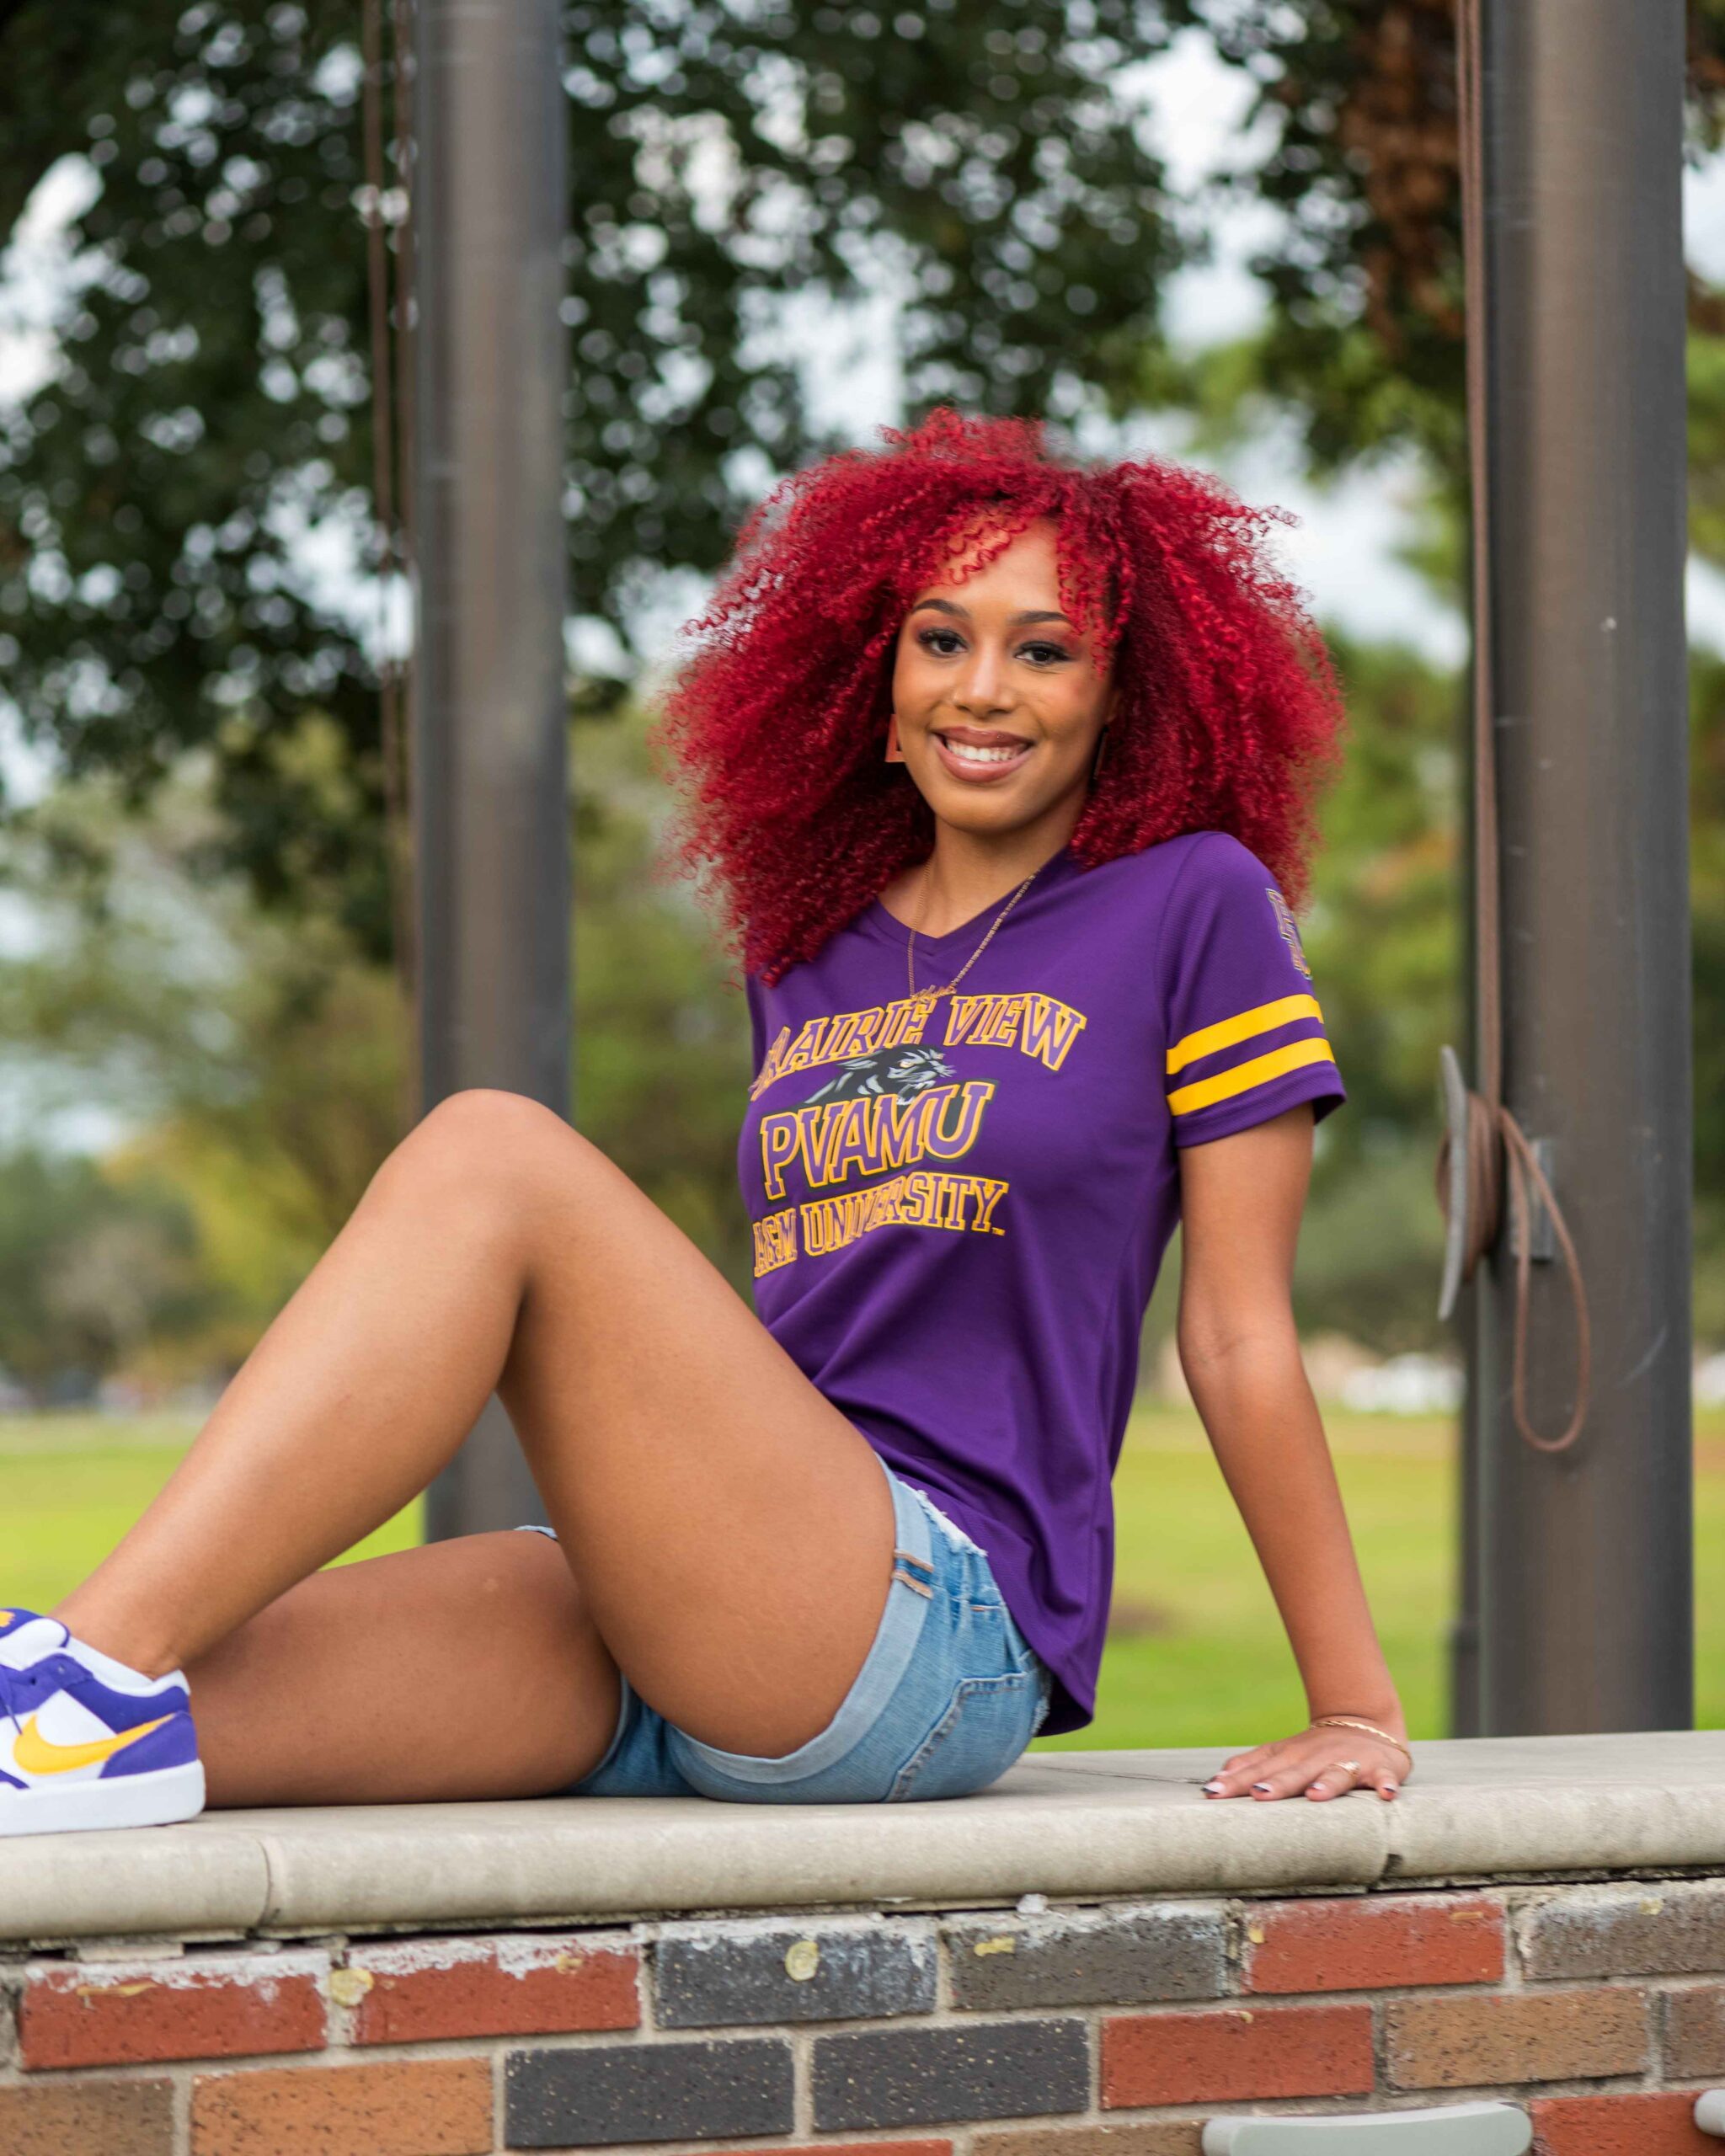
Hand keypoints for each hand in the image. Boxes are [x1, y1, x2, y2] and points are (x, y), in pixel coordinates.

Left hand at [1201, 1721, 1410, 1802]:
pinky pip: (1384, 1778)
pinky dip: (1386, 1785)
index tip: (1213, 1793)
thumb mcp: (1283, 1755)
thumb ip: (1253, 1765)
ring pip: (1336, 1773)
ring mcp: (1348, 1761)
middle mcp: (1316, 1758)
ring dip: (1327, 1784)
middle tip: (1256, 1797)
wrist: (1365, 1722)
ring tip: (1315, 1796)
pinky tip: (1387, 1795)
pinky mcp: (1380, 1769)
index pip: (1259, 1769)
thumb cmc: (1315, 1750)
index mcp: (1290, 1756)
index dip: (1236, 1781)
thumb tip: (1218, 1778)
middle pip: (1294, 1772)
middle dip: (1275, 1785)